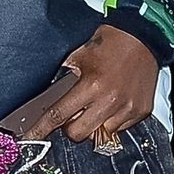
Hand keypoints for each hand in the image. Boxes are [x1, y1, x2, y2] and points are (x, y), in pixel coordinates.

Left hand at [34, 25, 158, 142]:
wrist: (144, 35)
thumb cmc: (111, 41)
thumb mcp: (79, 54)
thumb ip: (63, 75)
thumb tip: (47, 94)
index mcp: (92, 85)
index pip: (58, 115)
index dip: (41, 129)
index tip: (30, 138)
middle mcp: (109, 100)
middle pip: (77, 134)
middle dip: (70, 127)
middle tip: (74, 113)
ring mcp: (127, 108)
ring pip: (99, 134)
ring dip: (93, 124)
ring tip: (98, 104)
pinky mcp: (140, 111)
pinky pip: (119, 128)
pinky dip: (112, 120)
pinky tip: (114, 102)